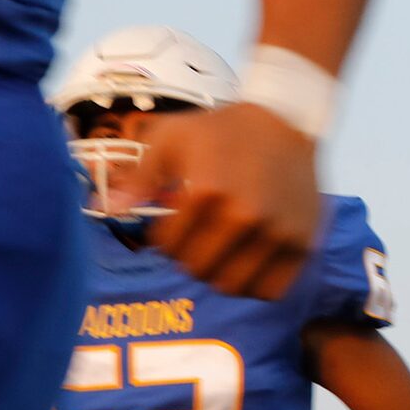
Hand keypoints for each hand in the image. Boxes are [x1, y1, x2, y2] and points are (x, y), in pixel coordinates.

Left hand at [133, 103, 321, 299]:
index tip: (173, 226)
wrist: (288, 120)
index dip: (164, 240)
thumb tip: (107, 211)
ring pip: (233, 285)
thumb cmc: (222, 129)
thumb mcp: (172, 138)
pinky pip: (271, 289)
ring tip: (220, 255)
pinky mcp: (303, 243)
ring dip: (219, 276)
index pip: (169, 246)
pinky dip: (253, 286)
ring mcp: (277, 232)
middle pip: (198, 269)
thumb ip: (139, 177)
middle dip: (189, 259)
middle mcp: (244, 217)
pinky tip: (247, 267)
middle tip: (195, 241)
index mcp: (207, 191)